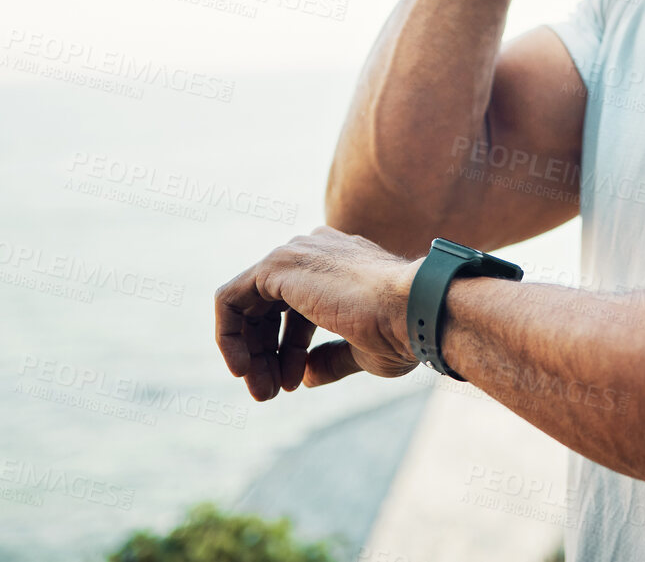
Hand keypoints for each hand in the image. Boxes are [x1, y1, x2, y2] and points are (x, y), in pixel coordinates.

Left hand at [213, 226, 421, 400]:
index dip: (289, 349)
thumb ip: (329, 358)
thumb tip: (306, 377)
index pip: (295, 307)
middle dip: (265, 354)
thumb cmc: (401, 331)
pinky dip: (229, 336)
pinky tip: (243, 368)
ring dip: (249, 351)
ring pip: (247, 305)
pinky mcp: (276, 266)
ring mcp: (295, 254)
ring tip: (262, 391)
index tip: (295, 383)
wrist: (415, 311)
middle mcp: (314, 251)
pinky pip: (229, 299)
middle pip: (268, 306)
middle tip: (268, 393)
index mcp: (337, 264)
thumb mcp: (363, 351)